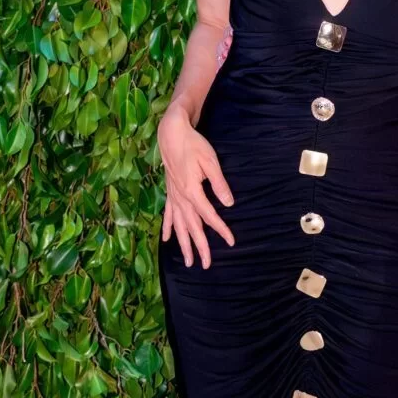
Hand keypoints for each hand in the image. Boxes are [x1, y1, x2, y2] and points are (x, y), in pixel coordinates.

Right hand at [157, 101, 234, 267]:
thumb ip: (219, 184)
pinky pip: (167, 214)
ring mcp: (173, 196)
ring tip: (188, 261)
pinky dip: (167, 228)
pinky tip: (166, 240)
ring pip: (178, 226)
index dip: (221, 229)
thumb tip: (228, 203)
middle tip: (206, 264)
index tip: (231, 241)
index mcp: (192, 191)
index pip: (209, 216)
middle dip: (200, 247)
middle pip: (192, 227)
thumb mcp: (211, 162)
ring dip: (183, 244)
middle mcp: (181, 198)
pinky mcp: (169, 192)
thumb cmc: (193, 145)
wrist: (171, 133)